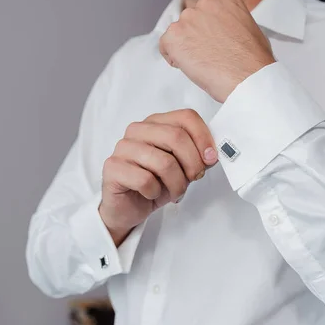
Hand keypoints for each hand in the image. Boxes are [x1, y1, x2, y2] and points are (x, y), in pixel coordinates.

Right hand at [99, 109, 217, 245]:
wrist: (128, 207)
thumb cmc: (156, 184)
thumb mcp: (183, 168)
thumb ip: (197, 156)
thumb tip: (212, 153)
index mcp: (156, 123)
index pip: (185, 117)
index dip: (203, 138)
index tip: (210, 159)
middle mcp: (138, 130)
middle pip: (176, 137)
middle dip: (192, 163)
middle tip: (194, 178)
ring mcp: (123, 147)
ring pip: (163, 162)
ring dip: (176, 184)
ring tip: (173, 191)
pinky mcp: (112, 167)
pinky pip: (145, 180)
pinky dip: (155, 192)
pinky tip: (151, 194)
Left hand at [159, 0, 275, 102]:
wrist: (246, 78)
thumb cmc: (253, 61)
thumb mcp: (250, 30)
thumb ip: (232, 24)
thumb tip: (225, 33)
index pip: (207, 11)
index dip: (209, 30)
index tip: (213, 42)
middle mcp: (205, 4)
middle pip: (192, 20)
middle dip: (196, 37)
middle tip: (207, 56)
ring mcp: (188, 19)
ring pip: (178, 33)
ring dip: (185, 47)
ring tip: (202, 63)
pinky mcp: (174, 36)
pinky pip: (165, 46)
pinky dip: (173, 58)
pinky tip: (189, 67)